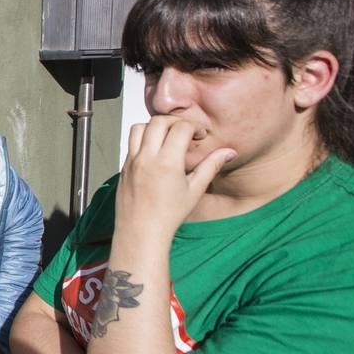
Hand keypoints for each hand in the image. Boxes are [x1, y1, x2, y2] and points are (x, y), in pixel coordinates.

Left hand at [116, 116, 234, 240]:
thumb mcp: (195, 190)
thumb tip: (230, 152)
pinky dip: (143, 139)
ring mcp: (131, 161)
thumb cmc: (170, 215)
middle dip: (175, 121)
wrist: (141, 232)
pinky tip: (156, 152)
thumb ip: (211, 166)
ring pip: (139, 127)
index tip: (201, 136)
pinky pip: (131, 143)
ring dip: (155, 127)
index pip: (180, 128)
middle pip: (158, 121)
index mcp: (167, 163)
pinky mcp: (123, 167)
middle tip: (186, 132)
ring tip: (168, 138)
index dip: (194, 127)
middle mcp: (146, 158)